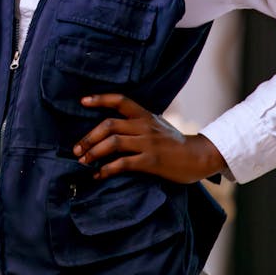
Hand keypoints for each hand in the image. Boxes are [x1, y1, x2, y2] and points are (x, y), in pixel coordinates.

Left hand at [72, 94, 225, 183]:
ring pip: (113, 142)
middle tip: (76, 149)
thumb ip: (138, 123)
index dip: (100, 99)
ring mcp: (148, 143)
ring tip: (83, 162)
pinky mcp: (151, 161)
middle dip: (89, 137)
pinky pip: (124, 163)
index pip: (120, 100)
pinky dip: (107, 170)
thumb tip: (113, 127)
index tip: (82, 101)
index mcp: (145, 115)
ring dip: (94, 152)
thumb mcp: (157, 125)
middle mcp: (144, 126)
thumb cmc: (174, 142)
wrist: (199, 156)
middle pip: (109, 124)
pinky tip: (98, 175)